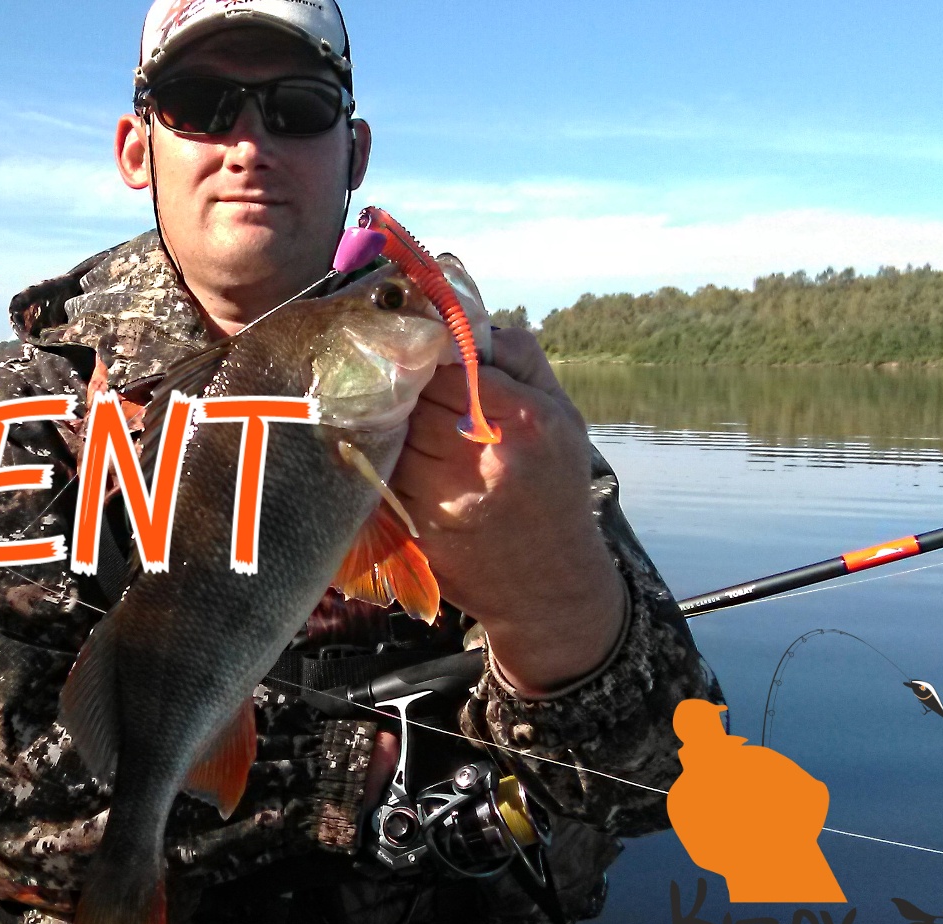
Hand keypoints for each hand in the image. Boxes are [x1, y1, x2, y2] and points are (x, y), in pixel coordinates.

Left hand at [389, 327, 625, 695]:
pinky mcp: (419, 529)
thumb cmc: (555, 488)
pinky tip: (390, 459)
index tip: (414, 351)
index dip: (425, 357)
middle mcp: (488, 457)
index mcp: (527, 420)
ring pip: (391, 435)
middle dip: (401, 389)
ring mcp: (448, 497)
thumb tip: (466, 318)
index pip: (450, 366)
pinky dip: (379, 463)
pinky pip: (381, 476)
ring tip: (393, 423)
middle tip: (393, 382)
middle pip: (414, 399)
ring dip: (385, 426)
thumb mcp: (563, 416)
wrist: (550, 586)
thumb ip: (520, 360)